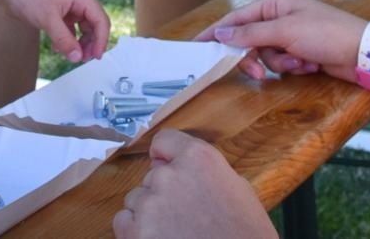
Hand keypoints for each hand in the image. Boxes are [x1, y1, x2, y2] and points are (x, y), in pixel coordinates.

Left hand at [0, 0, 109, 63]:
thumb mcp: (48, 20)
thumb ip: (65, 40)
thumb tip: (78, 57)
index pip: (100, 20)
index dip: (101, 39)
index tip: (96, 56)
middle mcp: (78, 1)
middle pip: (94, 25)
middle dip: (91, 43)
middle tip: (84, 59)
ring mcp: (69, 7)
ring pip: (82, 29)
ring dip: (79, 43)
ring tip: (71, 56)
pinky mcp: (59, 12)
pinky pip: (70, 29)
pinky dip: (67, 40)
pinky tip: (57, 48)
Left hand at [112, 130, 274, 238]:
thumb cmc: (246, 234)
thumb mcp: (238, 190)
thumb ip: (206, 171)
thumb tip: (180, 166)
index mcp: (199, 159)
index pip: (164, 141)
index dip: (167, 157)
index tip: (169, 167)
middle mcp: (170, 176)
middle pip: (153, 176)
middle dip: (164, 192)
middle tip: (186, 214)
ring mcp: (150, 204)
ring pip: (137, 199)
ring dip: (150, 212)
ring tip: (176, 231)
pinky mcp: (136, 232)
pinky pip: (124, 220)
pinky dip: (135, 230)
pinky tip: (160, 238)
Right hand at [198, 0, 364, 80]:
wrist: (364, 53)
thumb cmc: (326, 33)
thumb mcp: (285, 31)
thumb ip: (251, 33)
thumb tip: (222, 33)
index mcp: (276, 3)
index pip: (238, 17)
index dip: (218, 31)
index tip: (198, 45)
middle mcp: (281, 16)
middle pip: (250, 39)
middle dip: (256, 57)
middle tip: (259, 73)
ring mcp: (292, 35)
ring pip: (267, 54)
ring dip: (281, 63)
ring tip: (301, 63)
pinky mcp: (301, 51)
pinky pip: (284, 62)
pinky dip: (294, 66)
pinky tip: (311, 65)